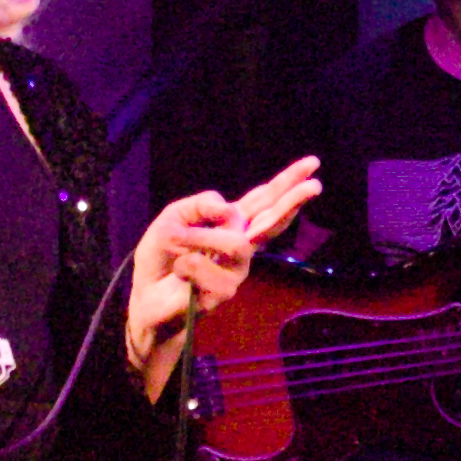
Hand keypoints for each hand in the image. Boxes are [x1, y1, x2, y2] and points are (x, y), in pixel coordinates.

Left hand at [133, 158, 325, 360]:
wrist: (144, 296)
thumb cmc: (161, 257)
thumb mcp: (173, 217)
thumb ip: (201, 204)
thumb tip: (229, 210)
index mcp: (232, 223)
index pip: (263, 200)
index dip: (286, 182)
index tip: (312, 164)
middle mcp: (241, 245)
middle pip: (274, 220)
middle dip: (294, 201)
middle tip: (316, 185)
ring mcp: (237, 270)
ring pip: (236, 244)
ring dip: (201, 238)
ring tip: (177, 241)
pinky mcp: (224, 292)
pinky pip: (206, 267)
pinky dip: (185, 263)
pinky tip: (179, 272)